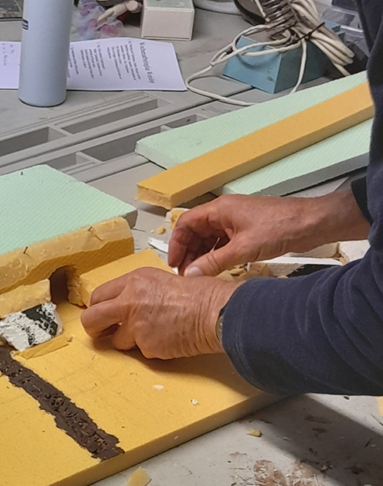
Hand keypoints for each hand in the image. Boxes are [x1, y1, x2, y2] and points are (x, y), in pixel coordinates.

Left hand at [80, 267, 237, 359]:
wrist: (216, 312)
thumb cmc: (199, 295)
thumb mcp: (162, 280)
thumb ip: (138, 292)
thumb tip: (125, 306)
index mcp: (133, 281)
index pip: (98, 296)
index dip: (97, 309)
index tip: (101, 316)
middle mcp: (129, 301)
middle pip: (91, 319)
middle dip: (94, 329)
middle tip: (101, 334)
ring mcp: (136, 326)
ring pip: (117, 341)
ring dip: (130, 341)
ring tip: (154, 333)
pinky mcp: (146, 346)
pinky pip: (141, 352)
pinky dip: (152, 349)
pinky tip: (168, 339)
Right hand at [169, 191, 369, 277]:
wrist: (311, 223)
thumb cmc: (280, 227)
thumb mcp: (242, 249)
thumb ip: (213, 263)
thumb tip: (190, 275)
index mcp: (220, 209)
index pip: (186, 223)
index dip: (177, 244)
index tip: (174, 264)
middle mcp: (225, 212)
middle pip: (195, 231)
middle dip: (188, 252)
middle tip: (185, 274)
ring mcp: (236, 221)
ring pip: (209, 238)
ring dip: (201, 255)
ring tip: (198, 275)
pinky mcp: (246, 230)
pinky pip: (223, 242)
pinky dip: (215, 255)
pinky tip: (215, 269)